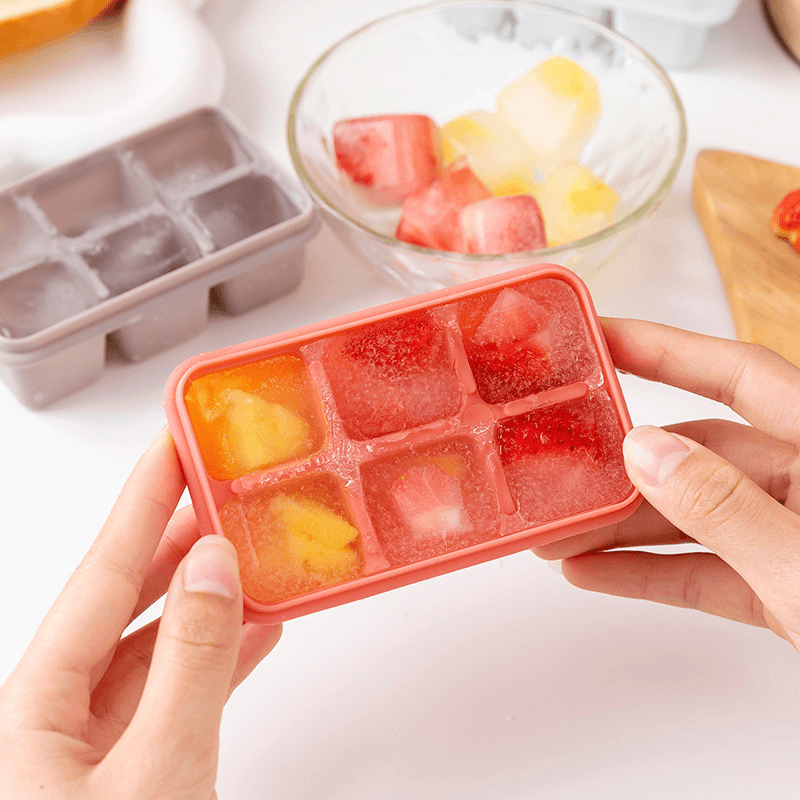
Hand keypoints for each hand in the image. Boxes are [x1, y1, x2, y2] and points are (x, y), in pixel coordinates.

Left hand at [0, 430, 281, 798]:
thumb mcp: (157, 772)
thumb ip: (190, 663)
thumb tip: (212, 569)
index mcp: (32, 709)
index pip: (99, 575)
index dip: (140, 502)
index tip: (172, 447)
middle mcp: (52, 721)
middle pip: (121, 601)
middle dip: (174, 539)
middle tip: (214, 487)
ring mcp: (91, 750)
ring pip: (154, 645)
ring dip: (205, 596)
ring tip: (242, 547)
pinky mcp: (130, 774)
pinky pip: (175, 691)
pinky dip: (218, 657)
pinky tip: (253, 632)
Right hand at [534, 318, 799, 649]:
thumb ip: (728, 508)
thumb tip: (648, 453)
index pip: (740, 374)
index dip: (667, 348)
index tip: (602, 336)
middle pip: (699, 454)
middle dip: (623, 466)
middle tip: (558, 468)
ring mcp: (796, 540)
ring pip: (693, 518)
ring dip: (623, 529)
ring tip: (560, 533)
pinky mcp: (785, 591)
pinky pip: (706, 573)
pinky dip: (651, 575)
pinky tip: (598, 573)